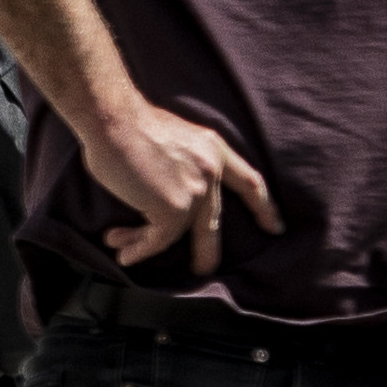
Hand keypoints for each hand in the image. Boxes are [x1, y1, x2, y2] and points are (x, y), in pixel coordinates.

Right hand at [82, 87, 278, 277]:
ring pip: (177, 232)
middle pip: (214, 221)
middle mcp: (211, 172)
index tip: (274, 227)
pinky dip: (138, 249)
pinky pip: (157, 239)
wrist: (112, 118)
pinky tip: (124, 255)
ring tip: (129, 254)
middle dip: (209, 249)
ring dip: (147, 244)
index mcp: (213, 149)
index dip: (262, 207)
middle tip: (205, 268)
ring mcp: (196, 192)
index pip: (248, 182)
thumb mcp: (171, 139)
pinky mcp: (174, 210)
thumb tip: (162, 186)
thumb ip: (181, 163)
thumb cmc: (126, 124)